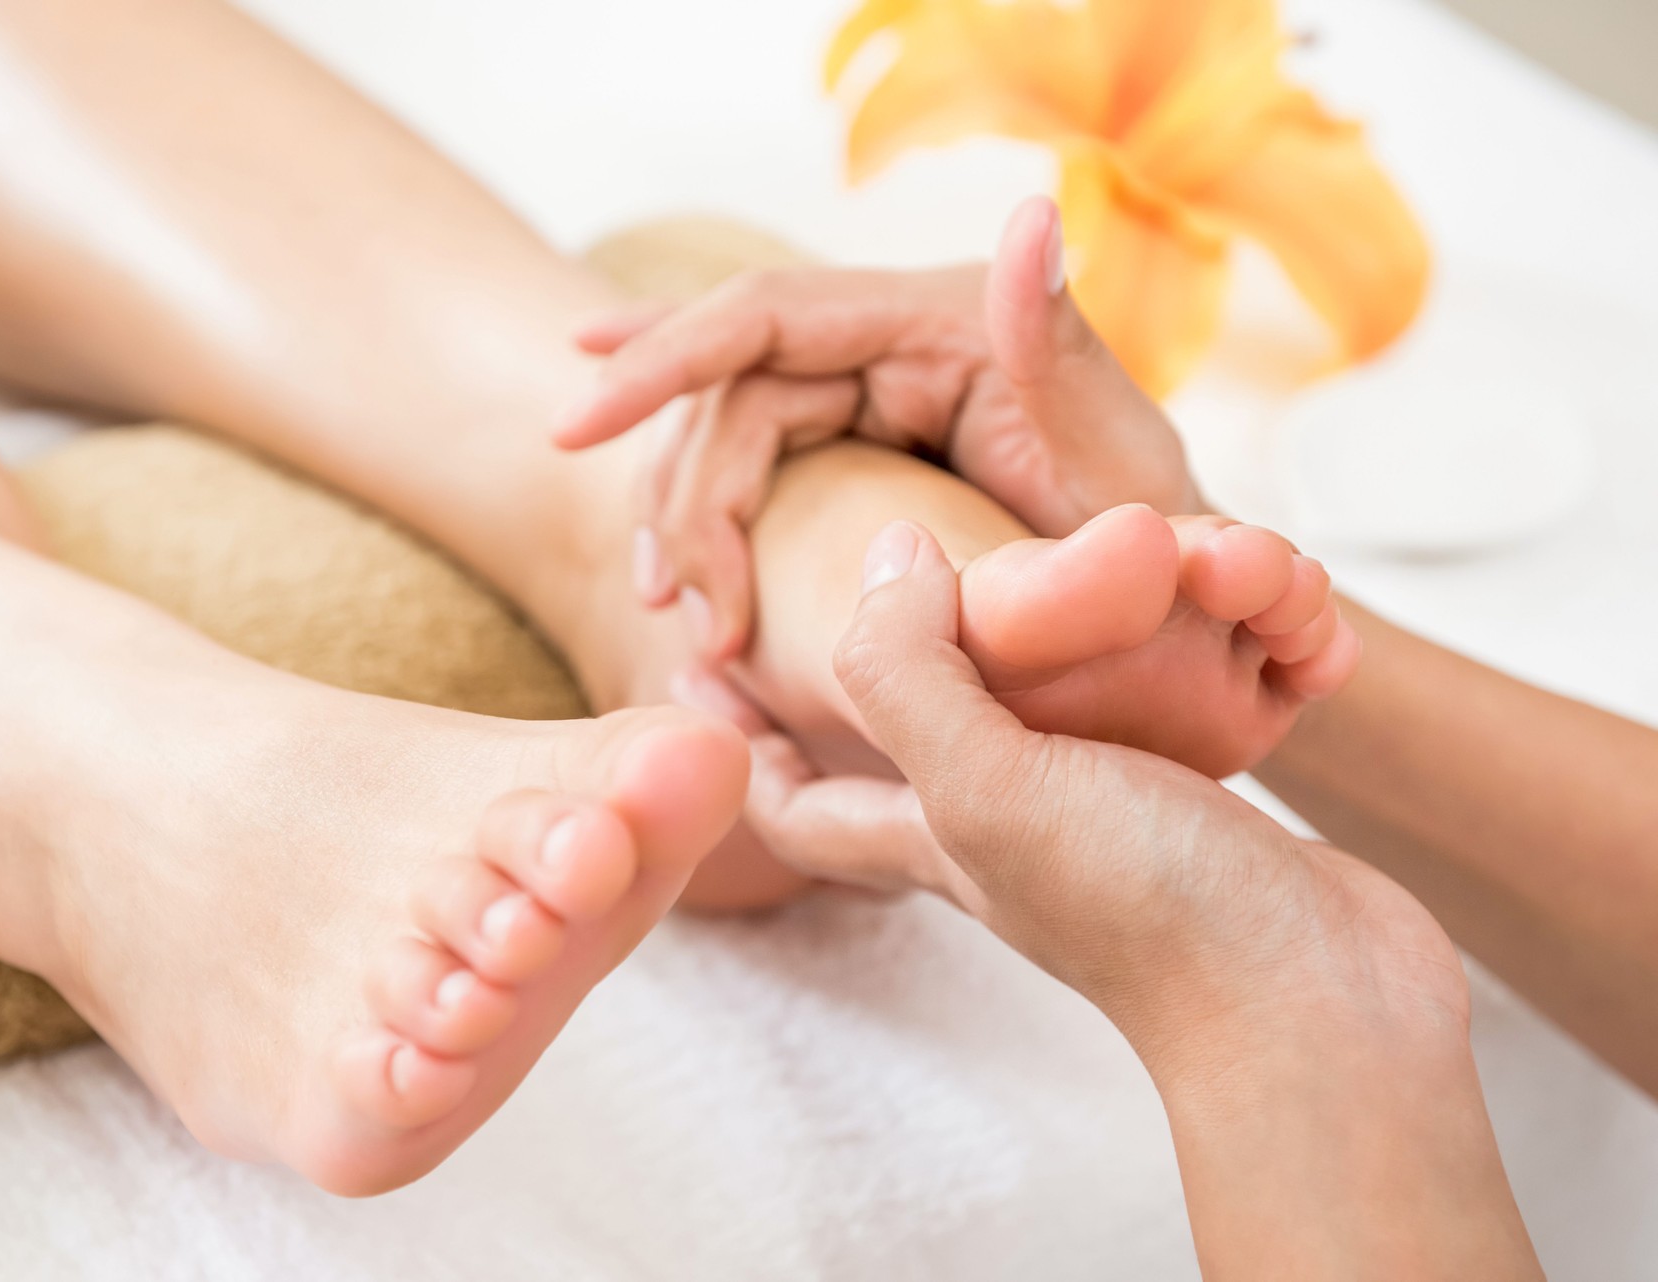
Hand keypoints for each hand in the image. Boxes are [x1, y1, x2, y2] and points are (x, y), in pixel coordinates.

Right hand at [557, 197, 1199, 659]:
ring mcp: (871, 391)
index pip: (767, 317)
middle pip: (727, 391)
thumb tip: (1031, 215)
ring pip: (725, 438)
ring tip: (681, 619)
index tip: (577, 418)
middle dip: (683, 495)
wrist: (1174, 615)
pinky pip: (752, 470)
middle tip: (677, 607)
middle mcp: (894, 342)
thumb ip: (1061, 348)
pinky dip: (708, 528)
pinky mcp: (858, 445)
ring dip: (686, 525)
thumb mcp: (1118, 468)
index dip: (662, 358)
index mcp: (942, 322)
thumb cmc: (1158, 548)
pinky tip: (680, 584)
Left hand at [679, 521, 1537, 1278]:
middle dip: (969, 616)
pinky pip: (1220, 690)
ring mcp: (1118, 813)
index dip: (744, 741)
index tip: (703, 665)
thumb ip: (909, 672)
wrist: (1322, 1012)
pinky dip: (1257, 639)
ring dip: (1166, 601)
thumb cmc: (1143, 910)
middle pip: (956, 705)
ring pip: (1112, 675)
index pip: (801, 803)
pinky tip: (1289, 612)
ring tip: (1227, 551)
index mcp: (937, 830)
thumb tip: (886, 556)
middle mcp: (1016, 822)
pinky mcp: (1214, 804)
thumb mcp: (987, 788)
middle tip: (968, 533)